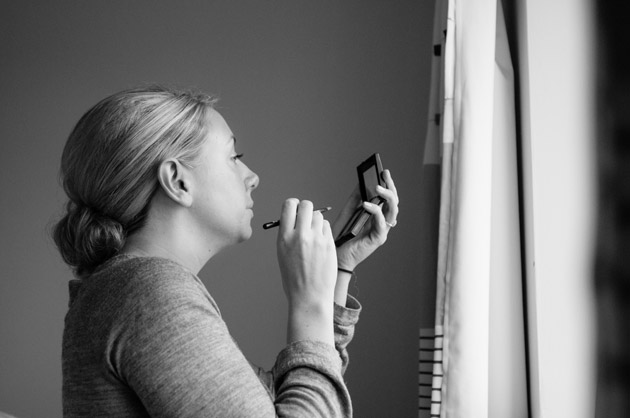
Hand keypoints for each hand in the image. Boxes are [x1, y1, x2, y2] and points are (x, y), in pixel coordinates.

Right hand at [276, 199, 336, 343]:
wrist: (309, 297)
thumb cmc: (294, 279)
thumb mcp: (282, 255)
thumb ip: (288, 235)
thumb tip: (294, 218)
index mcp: (284, 238)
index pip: (289, 206)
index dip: (293, 204)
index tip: (295, 209)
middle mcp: (300, 235)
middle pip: (306, 205)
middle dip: (306, 208)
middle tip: (306, 218)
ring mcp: (316, 239)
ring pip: (319, 215)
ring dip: (316, 221)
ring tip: (314, 234)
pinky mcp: (329, 244)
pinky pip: (327, 227)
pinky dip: (324, 230)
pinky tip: (321, 242)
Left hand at [333, 169, 398, 269]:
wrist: (336, 255)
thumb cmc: (342, 236)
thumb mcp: (348, 212)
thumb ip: (356, 199)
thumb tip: (361, 182)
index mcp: (377, 215)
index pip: (388, 198)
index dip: (388, 184)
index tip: (384, 171)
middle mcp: (383, 222)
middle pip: (394, 202)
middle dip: (391, 186)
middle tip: (384, 175)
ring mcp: (382, 230)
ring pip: (393, 211)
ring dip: (387, 196)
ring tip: (377, 187)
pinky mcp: (378, 238)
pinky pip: (381, 223)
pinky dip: (376, 211)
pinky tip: (366, 204)